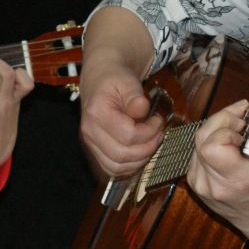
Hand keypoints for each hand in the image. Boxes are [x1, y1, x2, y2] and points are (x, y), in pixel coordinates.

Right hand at [78, 56, 164, 178]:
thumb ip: (135, 96)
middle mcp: (89, 131)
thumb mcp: (128, 81)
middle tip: (159, 134)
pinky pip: (112, 169)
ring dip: (139, 160)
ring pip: (116, 167)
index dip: (149, 132)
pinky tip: (141, 152)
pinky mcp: (95, 151)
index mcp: (97, 113)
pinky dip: (129, 166)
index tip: (158, 120)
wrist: (100, 80)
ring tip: (151, 143)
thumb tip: (142, 107)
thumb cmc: (115, 79)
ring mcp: (90, 143)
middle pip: (121, 155)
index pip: (127, 135)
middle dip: (147, 149)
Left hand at [185, 95, 248, 226]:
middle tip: (241, 118)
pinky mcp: (194, 183)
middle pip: (202, 138)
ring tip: (237, 128)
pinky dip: (211, 141)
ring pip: (197, 142)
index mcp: (237, 180)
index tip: (245, 128)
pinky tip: (227, 142)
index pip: (213, 146)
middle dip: (221, 120)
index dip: (226, 129)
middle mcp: (213, 185)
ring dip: (216, 129)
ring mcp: (200, 186)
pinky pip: (196, 152)